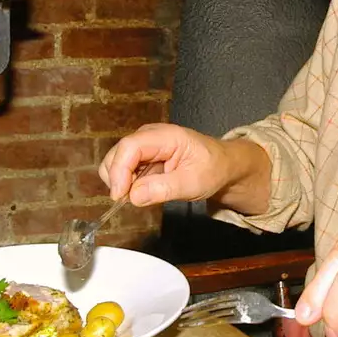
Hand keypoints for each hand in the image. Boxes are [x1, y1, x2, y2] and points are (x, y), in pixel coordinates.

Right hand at [98, 123, 266, 210]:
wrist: (222, 165)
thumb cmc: (212, 169)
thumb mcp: (193, 183)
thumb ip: (164, 188)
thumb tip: (134, 196)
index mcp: (165, 136)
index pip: (130, 147)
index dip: (119, 171)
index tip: (120, 196)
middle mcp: (149, 136)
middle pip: (117, 154)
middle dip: (117, 179)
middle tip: (132, 200)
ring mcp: (144, 145)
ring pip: (115, 162)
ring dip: (121, 182)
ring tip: (144, 194)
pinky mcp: (141, 156)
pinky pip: (124, 170)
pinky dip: (127, 184)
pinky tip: (145, 190)